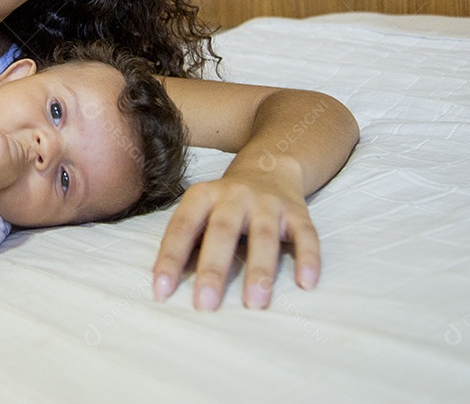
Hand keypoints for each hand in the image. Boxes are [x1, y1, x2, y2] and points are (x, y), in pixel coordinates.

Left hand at [151, 163, 319, 310]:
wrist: (269, 166)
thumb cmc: (225, 203)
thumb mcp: (201, 209)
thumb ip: (188, 240)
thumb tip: (166, 285)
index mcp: (203, 195)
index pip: (182, 227)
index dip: (170, 258)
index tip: (161, 291)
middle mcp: (235, 196)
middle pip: (222, 231)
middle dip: (213, 269)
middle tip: (205, 304)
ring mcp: (268, 202)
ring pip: (264, 236)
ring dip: (260, 270)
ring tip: (255, 303)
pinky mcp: (297, 211)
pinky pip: (306, 234)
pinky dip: (308, 258)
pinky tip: (306, 283)